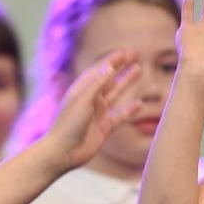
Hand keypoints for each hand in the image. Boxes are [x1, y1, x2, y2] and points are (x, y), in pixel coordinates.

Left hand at [42, 50, 141, 170]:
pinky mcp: (105, 127)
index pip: (99, 70)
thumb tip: (109, 67)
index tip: (125, 51)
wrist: (63, 152)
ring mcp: (98, 113)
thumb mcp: (82, 100)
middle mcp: (90, 99)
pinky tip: (140, 103)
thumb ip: (97, 83)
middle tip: (135, 54)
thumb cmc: (68, 125)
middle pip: (109, 78)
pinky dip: (130, 109)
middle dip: (121, 66)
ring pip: (116, 93)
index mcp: (82, 90)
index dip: (112, 60)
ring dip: (127, 82)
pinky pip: (120, 115)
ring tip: (138, 70)